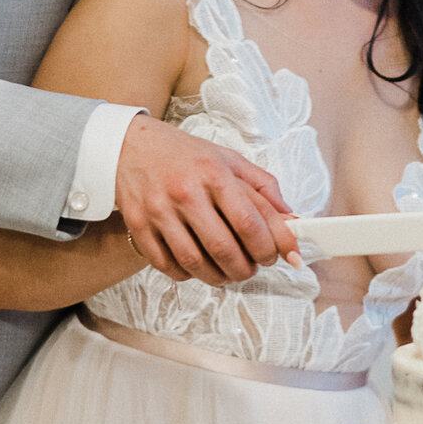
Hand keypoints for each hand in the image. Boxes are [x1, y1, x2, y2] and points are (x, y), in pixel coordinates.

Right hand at [113, 114, 299, 285]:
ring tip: (230, 272)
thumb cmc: (187, 155)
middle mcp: (186, 193)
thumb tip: (291, 220)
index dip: (272, 247)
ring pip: (195, 262)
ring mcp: (159, 211)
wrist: (130, 146)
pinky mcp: (138, 226)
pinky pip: (166, 264)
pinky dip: (187, 274)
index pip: (250, 222)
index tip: (282, 256)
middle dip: (246, 268)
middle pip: (224, 248)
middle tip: (253, 267)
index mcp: (215, 174)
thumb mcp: (230, 160)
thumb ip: (264, 188)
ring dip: (219, 277)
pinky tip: (199, 267)